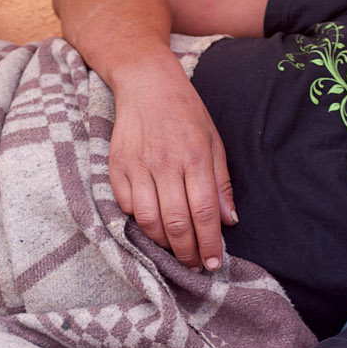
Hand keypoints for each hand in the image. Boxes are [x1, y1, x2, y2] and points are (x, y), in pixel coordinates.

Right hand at [108, 59, 236, 271]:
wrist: (146, 83)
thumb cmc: (185, 113)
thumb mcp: (213, 140)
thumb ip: (221, 182)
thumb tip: (229, 220)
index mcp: (196, 156)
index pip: (204, 212)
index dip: (209, 244)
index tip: (213, 263)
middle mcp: (166, 163)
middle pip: (177, 223)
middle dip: (187, 252)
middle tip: (194, 264)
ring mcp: (138, 166)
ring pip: (149, 221)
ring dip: (163, 243)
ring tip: (174, 248)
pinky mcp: (117, 168)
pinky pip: (128, 208)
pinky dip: (140, 222)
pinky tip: (152, 223)